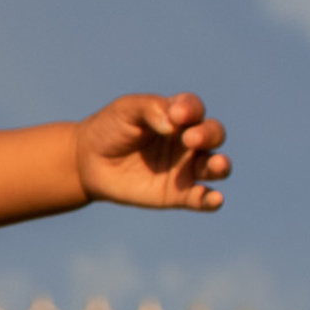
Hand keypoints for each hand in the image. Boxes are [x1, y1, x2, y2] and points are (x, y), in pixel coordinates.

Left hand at [75, 92, 230, 212]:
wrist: (89, 162)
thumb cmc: (111, 129)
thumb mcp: (126, 110)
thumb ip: (151, 108)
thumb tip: (173, 124)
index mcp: (177, 116)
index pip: (194, 109)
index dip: (191, 110)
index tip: (176, 115)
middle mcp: (187, 141)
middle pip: (213, 134)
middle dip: (208, 135)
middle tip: (190, 138)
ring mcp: (184, 168)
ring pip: (215, 166)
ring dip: (220, 165)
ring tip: (217, 165)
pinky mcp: (177, 194)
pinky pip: (201, 198)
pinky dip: (211, 200)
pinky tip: (215, 199)